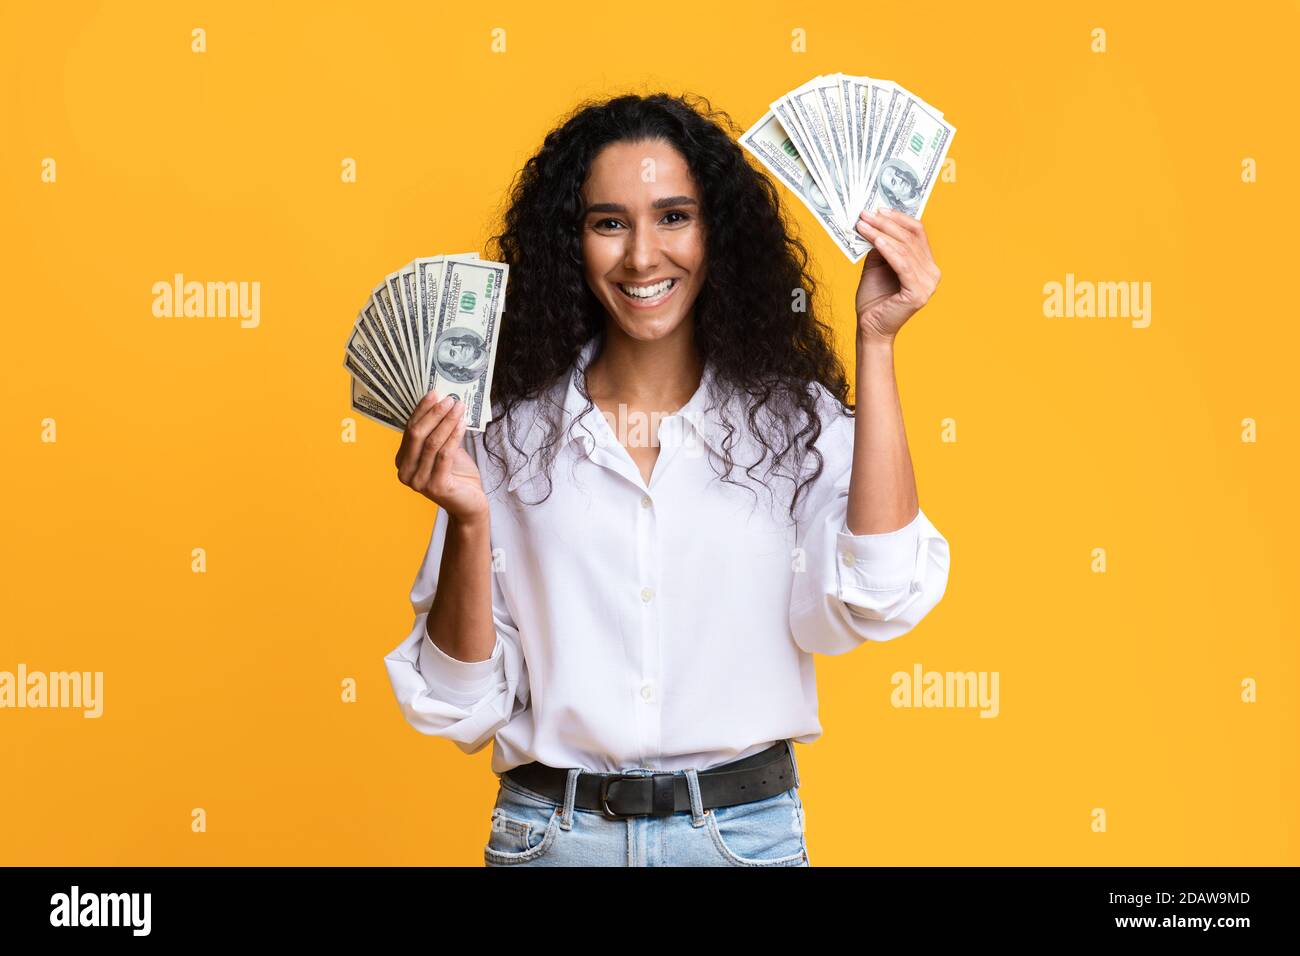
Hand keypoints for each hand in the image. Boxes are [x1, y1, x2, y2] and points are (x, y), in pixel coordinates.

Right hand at [395, 391, 488, 523]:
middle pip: (417, 435)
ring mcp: (418, 482)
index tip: (434, 393)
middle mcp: (405, 472)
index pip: (409, 430)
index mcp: (402, 461)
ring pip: (431, 443)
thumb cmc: (457, 475)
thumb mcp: (444, 450)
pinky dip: (454, 436)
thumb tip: (443, 403)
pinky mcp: (436, 487)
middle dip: (434, 414)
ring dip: (446, 422)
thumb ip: (438, 432)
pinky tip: (462, 424)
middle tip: (449, 399)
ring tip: (459, 407)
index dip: (421, 410)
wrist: (469, 504)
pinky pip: (444, 454)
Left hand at [853, 207, 941, 342]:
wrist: (870, 327)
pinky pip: (902, 265)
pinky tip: (875, 240)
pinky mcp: (918, 293)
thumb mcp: (876, 265)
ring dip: (882, 233)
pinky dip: (888, 250)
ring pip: (905, 248)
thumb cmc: (874, 299)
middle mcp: (932, 272)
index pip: (917, 233)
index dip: (898, 218)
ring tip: (863, 224)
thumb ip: (881, 245)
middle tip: (865, 213)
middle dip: (886, 223)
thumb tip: (875, 221)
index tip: (877, 209)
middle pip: (910, 238)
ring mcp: (928, 284)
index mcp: (926, 264)